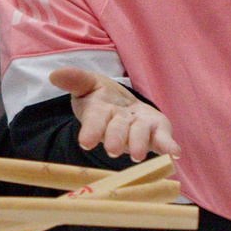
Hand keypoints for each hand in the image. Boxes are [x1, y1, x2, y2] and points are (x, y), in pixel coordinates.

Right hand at [49, 67, 177, 162]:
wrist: (122, 106)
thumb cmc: (102, 97)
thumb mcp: (87, 83)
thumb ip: (75, 79)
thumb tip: (55, 75)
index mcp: (100, 114)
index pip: (93, 122)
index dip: (90, 131)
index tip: (85, 142)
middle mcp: (119, 126)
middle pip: (116, 132)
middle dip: (115, 140)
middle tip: (113, 150)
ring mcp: (138, 130)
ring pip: (137, 136)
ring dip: (137, 144)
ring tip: (137, 155)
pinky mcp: (156, 131)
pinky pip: (161, 139)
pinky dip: (167, 145)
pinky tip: (174, 151)